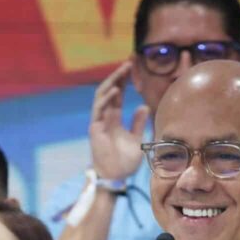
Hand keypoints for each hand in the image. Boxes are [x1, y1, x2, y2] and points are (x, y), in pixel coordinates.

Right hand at [89, 61, 149, 180]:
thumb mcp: (137, 139)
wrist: (116, 177)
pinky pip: (99, 109)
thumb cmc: (125, 162)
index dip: (123, 81)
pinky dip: (107, 99)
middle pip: (109, 91)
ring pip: (102, 96)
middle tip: (128, 62)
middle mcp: (105, 117)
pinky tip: (117, 90)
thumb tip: (144, 106)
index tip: (132, 68)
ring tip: (123, 70)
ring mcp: (99, 121)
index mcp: (114, 119)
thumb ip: (138, 123)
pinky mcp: (95, 128)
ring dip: (112, 82)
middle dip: (118, 76)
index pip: (118, 95)